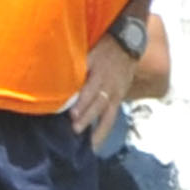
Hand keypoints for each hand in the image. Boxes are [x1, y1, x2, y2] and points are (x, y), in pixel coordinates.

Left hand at [70, 34, 138, 150]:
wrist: (129, 44)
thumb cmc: (104, 48)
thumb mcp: (91, 52)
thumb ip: (79, 67)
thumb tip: (60, 79)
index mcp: (100, 73)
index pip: (91, 90)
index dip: (83, 102)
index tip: (73, 113)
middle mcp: (109, 86)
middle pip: (99, 104)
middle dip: (88, 117)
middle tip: (76, 130)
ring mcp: (116, 94)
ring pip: (108, 115)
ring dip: (99, 131)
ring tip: (90, 146)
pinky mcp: (120, 98)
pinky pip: (113, 117)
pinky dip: (105, 130)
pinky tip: (97, 142)